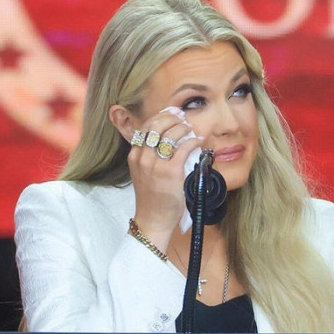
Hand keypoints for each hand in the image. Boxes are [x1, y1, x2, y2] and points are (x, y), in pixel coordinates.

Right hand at [128, 107, 203, 249]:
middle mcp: (142, 158)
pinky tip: (199, 140)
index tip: (172, 114)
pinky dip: (193, 141)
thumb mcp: (142, 173)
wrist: (153, 219)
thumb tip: (167, 139)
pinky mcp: (170, 172)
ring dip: (183, 128)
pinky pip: (184, 148)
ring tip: (191, 129)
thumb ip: (149, 156)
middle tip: (183, 118)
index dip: (160, 117)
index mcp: (134, 156)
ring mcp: (155, 165)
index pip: (146, 127)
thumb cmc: (151, 198)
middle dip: (172, 118)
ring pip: (170, 134)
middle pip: (157, 126)